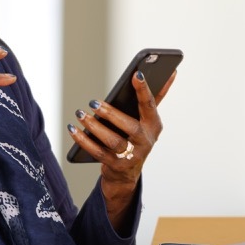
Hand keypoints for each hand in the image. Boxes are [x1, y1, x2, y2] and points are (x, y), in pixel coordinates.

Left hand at [67, 70, 176, 230]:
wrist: (127, 173)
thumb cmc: (137, 137)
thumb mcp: (148, 119)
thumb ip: (158, 95)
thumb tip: (171, 72)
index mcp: (154, 125)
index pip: (149, 105)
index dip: (144, 90)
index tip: (137, 74)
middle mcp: (145, 141)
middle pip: (130, 127)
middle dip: (111, 113)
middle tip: (93, 102)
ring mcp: (131, 155)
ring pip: (113, 141)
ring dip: (95, 127)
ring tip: (81, 114)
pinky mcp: (116, 166)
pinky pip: (98, 152)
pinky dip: (84, 140)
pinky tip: (73, 129)